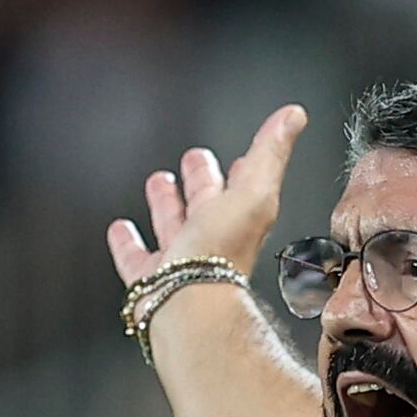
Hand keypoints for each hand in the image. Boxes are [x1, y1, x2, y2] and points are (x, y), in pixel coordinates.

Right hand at [106, 104, 308, 286]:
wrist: (191, 302)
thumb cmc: (223, 251)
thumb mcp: (254, 191)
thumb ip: (270, 153)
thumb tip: (295, 115)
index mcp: (238, 218)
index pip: (243, 187)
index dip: (244, 169)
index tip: (242, 155)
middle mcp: (212, 239)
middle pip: (207, 203)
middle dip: (202, 180)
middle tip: (195, 159)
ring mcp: (181, 259)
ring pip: (174, 227)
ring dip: (167, 204)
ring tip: (158, 182)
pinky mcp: (151, 279)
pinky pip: (137, 258)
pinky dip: (129, 242)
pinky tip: (121, 229)